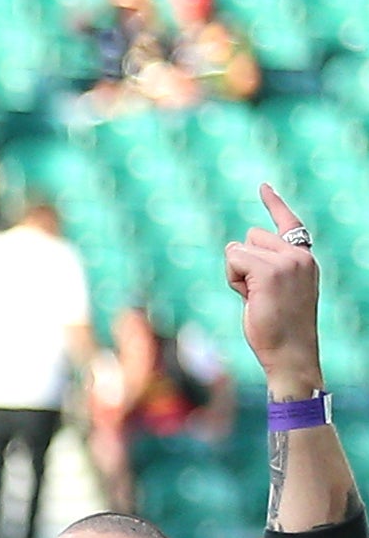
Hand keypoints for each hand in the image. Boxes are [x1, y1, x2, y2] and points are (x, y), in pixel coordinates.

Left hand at [230, 185, 322, 382]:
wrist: (291, 351)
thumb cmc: (279, 327)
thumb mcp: (276, 290)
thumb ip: (266, 267)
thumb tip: (236, 249)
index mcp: (304, 258)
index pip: (288, 222)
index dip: (274, 203)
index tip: (263, 186)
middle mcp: (300, 255)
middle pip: (251, 236)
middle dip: (243, 262)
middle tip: (257, 293)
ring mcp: (287, 261)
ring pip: (238, 248)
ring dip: (237, 273)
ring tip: (255, 298)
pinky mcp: (270, 270)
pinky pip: (234, 259)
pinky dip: (233, 279)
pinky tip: (249, 298)